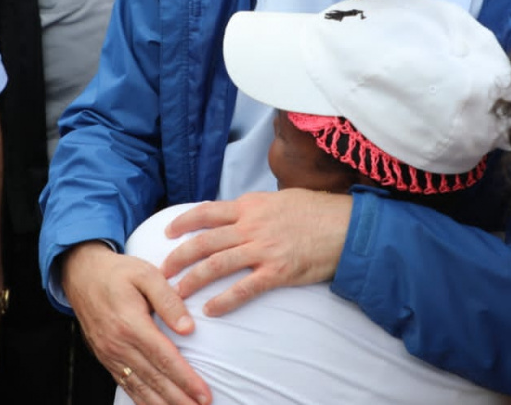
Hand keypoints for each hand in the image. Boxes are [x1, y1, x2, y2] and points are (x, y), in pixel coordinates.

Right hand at [61, 241, 209, 404]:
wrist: (81, 274)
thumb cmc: (118, 272)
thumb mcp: (146, 274)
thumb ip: (168, 300)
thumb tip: (187, 328)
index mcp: (130, 324)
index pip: (164, 358)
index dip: (186, 379)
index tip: (204, 394)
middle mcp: (117, 344)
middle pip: (154, 379)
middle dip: (180, 398)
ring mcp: (109, 354)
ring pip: (139, 387)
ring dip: (163, 404)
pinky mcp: (105, 358)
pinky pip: (125, 385)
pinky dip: (142, 400)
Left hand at [162, 189, 352, 315]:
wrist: (348, 226)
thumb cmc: (317, 211)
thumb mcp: (281, 199)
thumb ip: (256, 208)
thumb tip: (238, 213)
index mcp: (251, 206)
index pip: (207, 212)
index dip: (183, 222)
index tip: (167, 232)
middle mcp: (251, 225)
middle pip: (204, 241)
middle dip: (178, 257)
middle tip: (163, 271)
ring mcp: (263, 249)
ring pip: (216, 264)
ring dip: (193, 280)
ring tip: (177, 294)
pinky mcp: (277, 271)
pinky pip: (244, 288)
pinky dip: (224, 300)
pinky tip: (210, 310)